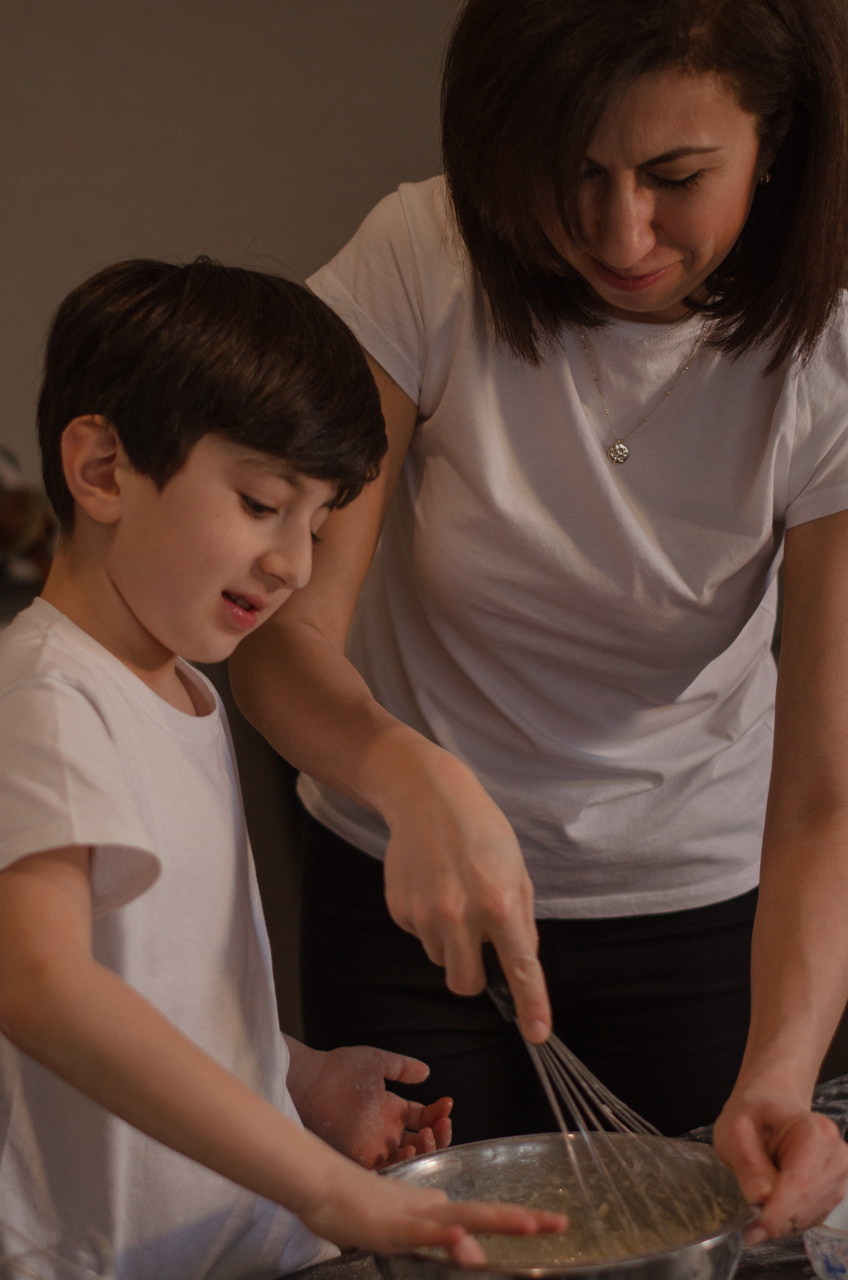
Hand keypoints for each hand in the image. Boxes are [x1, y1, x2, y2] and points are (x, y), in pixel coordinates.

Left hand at [287, 1042, 452, 1167]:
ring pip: (408, 1159)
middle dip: (438, 1135)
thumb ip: (402, 1067)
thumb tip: (427, 1073)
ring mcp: (374, 1146)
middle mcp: (386, 1131)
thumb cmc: (339, 1068)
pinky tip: (408, 1151)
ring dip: (424, 1150)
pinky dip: (401, 1165)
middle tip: (440, 1124)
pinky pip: (386, 1171)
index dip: (438, 1114)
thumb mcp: (378, 1062)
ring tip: (426, 1136)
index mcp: (391, 1109)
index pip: (423, 1118)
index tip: (447, 1104)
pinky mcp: (360, 1158)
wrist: (310, 1080)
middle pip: (421, 1143)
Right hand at [298, 1155, 567, 1262]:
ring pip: (460, 1218)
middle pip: (485, 1214)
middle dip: (523, 1220)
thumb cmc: (363, 1207)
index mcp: (439, 1210)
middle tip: (561, 1222)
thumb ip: (441, 1238)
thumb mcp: (409, 1231)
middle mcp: (433, 1209)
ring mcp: (412, 1216)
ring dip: (495, 1221)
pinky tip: (460, 1236)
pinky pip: (420, 1232)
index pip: (488, 1216)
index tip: (556, 1221)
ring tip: (528, 1225)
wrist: (323, 1186)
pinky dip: (442, 1234)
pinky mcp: (390, 1225)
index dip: (522, 1219)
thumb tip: (474, 1252)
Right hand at [382, 749, 551, 1041]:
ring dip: (451, 943)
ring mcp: (425, 914)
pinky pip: (419, 937)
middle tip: (479, 942)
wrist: (427, 799)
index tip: (537, 1034)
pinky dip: (428, 923)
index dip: (532, 1007)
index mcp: (500, 904)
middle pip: (467, 984)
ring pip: (442, 960)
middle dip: (475, 975)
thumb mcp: (517, 872)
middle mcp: (461, 915)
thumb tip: (521, 961)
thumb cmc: (481, 832)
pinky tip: (432, 887)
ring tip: (453, 897)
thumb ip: (522, 921)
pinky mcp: (400, 910)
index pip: (520, 968)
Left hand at [713, 1085, 847, 1240]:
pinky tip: (773, 1205)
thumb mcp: (734, 1130)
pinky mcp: (836, 1189)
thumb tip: (760, 1199)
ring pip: (810, 1216)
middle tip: (747, 1222)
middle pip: (806, 1205)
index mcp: (813, 1132)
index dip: (775, 1213)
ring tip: (758, 1204)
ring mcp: (840, 1173)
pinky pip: (813, 1216)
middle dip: (775, 1219)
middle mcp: (836, 1154)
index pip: (800, 1185)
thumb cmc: (753, 1114)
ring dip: (782, 1220)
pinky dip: (790, 1218)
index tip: (752, 1229)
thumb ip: (747, 1163)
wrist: (771, 1106)